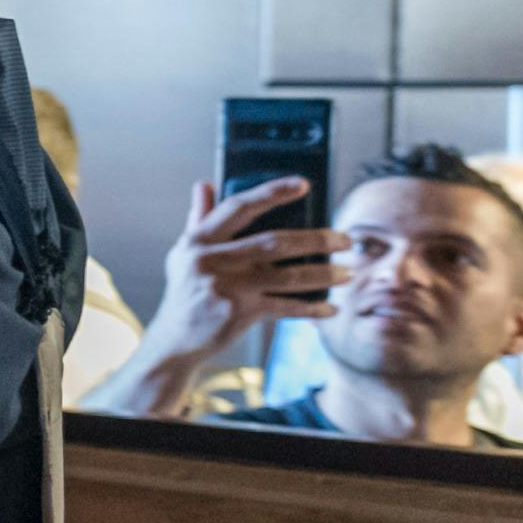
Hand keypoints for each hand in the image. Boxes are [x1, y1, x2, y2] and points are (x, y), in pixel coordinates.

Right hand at [84, 177, 344, 415]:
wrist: (174, 339)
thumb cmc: (186, 291)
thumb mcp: (184, 253)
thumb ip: (197, 218)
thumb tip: (203, 184)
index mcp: (199, 240)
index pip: (238, 207)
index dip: (271, 193)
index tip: (303, 184)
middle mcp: (212, 261)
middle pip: (275, 243)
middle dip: (317, 240)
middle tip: (346, 240)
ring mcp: (227, 288)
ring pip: (288, 276)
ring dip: (324, 275)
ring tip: (348, 273)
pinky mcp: (239, 314)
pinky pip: (285, 307)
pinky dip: (311, 309)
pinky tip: (330, 308)